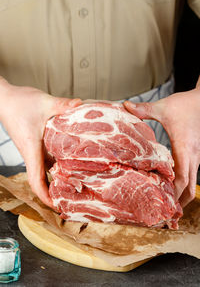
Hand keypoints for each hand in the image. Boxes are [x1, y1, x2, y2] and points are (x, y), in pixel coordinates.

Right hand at [0, 77, 81, 207]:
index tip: (57, 207)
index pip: (36, 181)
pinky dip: (57, 164)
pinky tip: (70, 160)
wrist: (5, 98)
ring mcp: (33, 149)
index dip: (46, 197)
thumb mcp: (44, 103)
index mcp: (32, 150)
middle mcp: (32, 154)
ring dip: (57, 178)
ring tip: (75, 183)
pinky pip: (46, 158)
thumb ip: (63, 105)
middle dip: (55, 192)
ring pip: (45, 170)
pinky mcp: (35, 143)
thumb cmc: (19, 103)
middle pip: (42, 180)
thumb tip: (80, 105)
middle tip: (74, 198)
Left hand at [124, 76, 199, 206]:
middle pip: (189, 187)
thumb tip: (124, 106)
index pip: (181, 177)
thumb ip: (144, 109)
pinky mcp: (193, 155)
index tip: (163, 207)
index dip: (173, 194)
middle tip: (166, 218)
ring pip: (191, 184)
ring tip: (170, 211)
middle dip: (178, 203)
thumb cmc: (185, 105)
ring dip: (182, 197)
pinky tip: (173, 191)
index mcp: (184, 147)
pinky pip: (190, 176)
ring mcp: (195, 157)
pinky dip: (184, 187)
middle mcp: (192, 156)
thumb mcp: (164, 107)